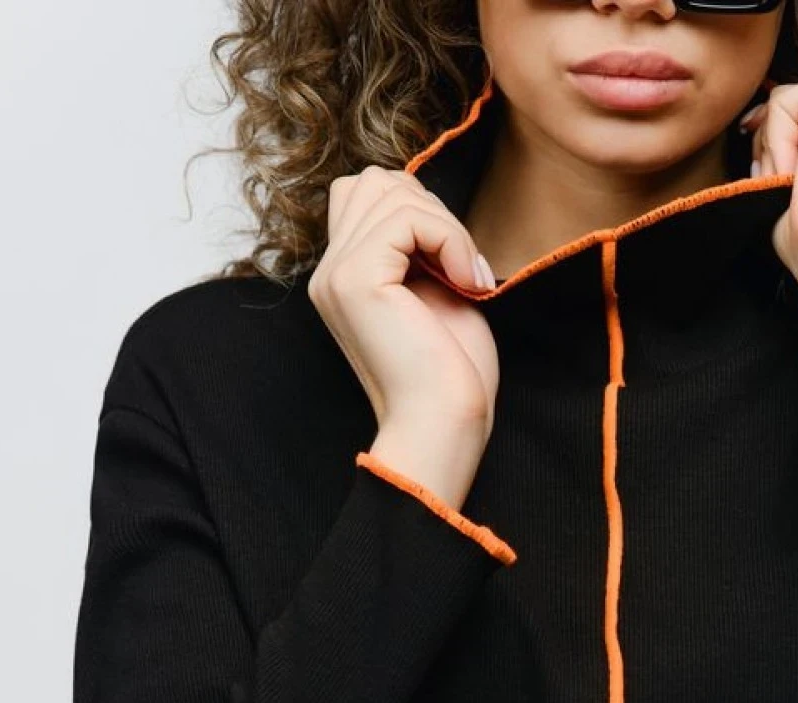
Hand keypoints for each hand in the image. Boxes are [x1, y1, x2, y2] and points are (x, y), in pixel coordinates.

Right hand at [310, 166, 500, 437]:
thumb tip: (421, 196)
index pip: (367, 194)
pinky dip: (449, 239)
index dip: (419, 211)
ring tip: (468, 278)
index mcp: (343, 278)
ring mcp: (335, 275)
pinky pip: (405, 218)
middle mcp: (329, 274)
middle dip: (431, 211)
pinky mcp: (354, 280)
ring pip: (390, 191)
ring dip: (446, 227)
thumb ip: (416, 243)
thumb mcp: (433, 289)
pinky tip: (467, 282)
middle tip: (463, 267)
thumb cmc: (450, 373)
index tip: (455, 264)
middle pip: (374, 182)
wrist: (444, 425)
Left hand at [741, 78, 797, 320]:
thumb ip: (790, 155)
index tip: (781, 190)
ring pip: (788, 106)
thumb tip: (752, 123)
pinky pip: (783, 102)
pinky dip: (776, 143)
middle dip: (775, 152)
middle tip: (790, 196)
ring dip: (775, 153)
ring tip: (797, 190)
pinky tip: (797, 175)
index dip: (783, 154)